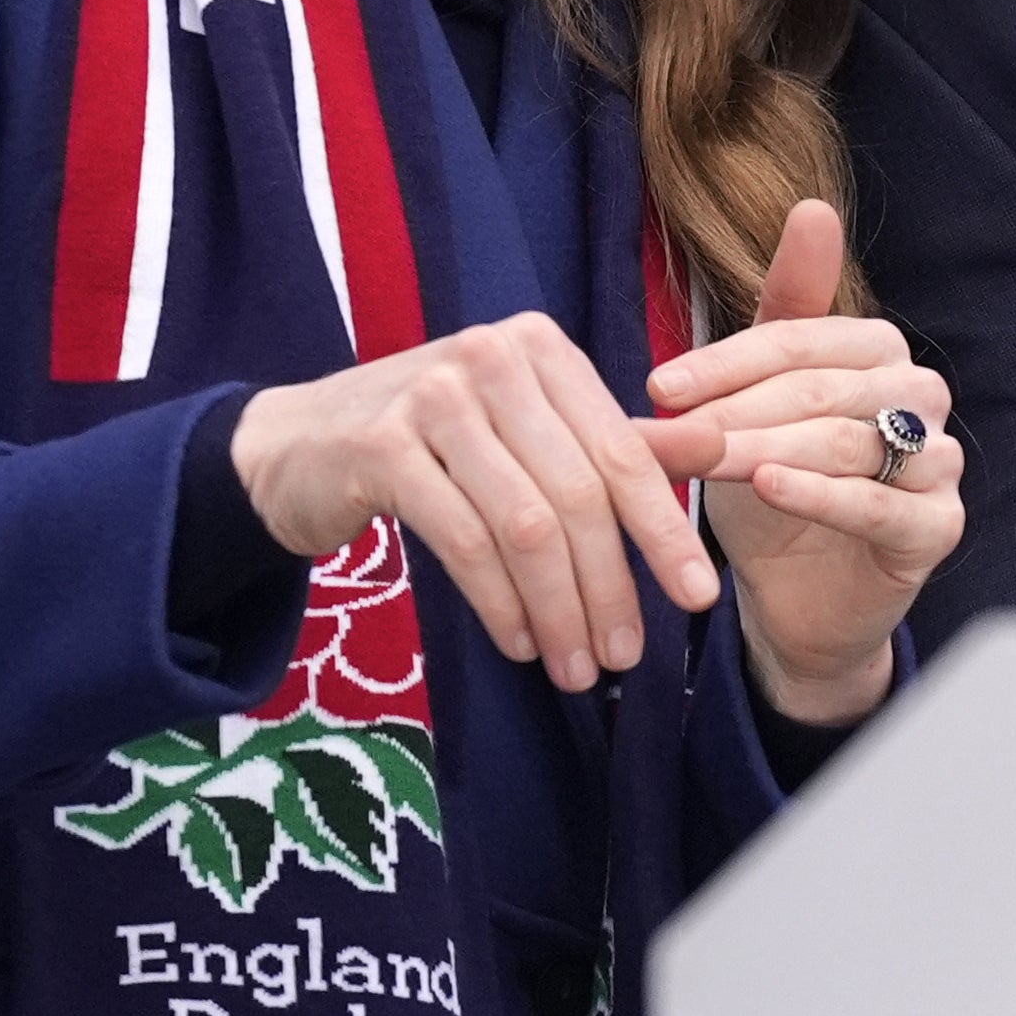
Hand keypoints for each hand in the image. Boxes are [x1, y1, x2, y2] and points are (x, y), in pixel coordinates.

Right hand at [231, 320, 723, 693]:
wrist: (295, 446)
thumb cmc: (432, 442)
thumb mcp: (525, 430)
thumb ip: (613, 443)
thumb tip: (719, 448)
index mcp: (540, 348)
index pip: (620, 450)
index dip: (664, 530)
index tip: (698, 598)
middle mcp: (491, 358)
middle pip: (576, 493)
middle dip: (609, 586)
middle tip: (623, 655)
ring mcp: (432, 397)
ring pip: (524, 524)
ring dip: (558, 608)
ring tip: (576, 668)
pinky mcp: (381, 446)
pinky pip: (464, 541)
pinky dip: (500, 603)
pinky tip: (520, 642)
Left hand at [648, 200, 962, 727]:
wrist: (796, 598)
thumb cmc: (774, 487)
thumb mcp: (758, 400)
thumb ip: (779, 313)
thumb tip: (814, 205)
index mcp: (878, 352)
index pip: (800, 339)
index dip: (726, 361)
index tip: (657, 386)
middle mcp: (920, 397)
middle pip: (823, 389)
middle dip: (736, 411)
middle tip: (665, 434)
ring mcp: (938, 463)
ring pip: (849, 442)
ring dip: (765, 450)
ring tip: (702, 462)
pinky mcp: (937, 528)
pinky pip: (882, 504)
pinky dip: (823, 494)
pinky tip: (772, 487)